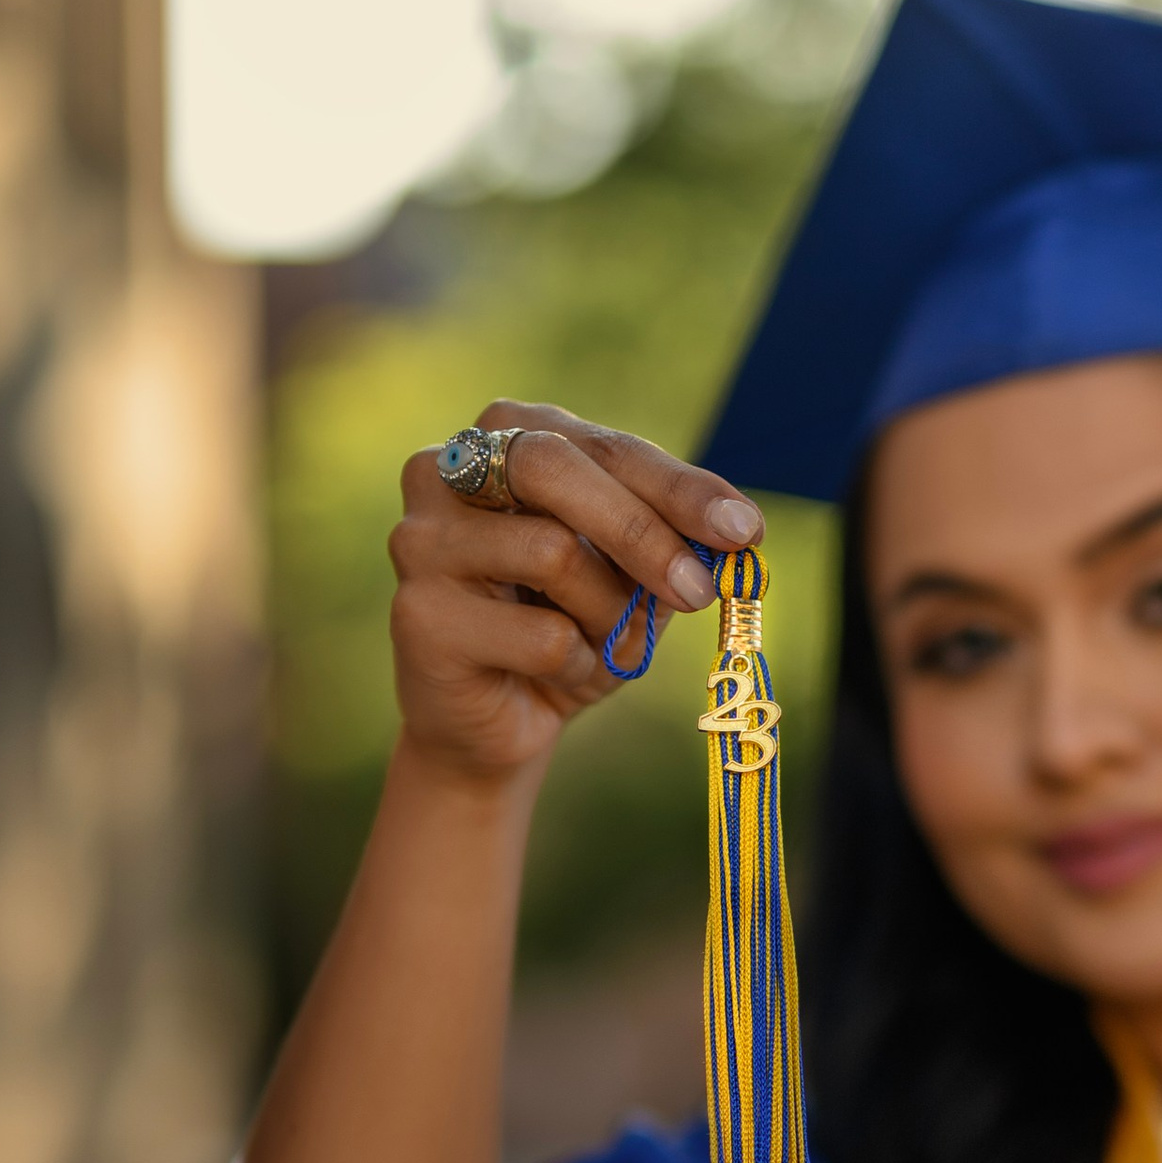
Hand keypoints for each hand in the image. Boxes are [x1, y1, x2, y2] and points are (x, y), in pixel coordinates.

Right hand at [386, 401, 762, 788]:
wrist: (495, 726)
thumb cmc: (567, 632)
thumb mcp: (633, 579)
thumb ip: (674, 543)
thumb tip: (738, 530)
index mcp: (506, 436)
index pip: (604, 446)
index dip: (680, 485)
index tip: (746, 528)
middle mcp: (446, 469)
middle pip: (555, 468)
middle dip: (643, 530)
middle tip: (700, 590)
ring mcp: (420, 538)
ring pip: (552, 552)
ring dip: (607, 613)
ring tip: (600, 644)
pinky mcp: (415, 613)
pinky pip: (537, 635)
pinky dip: (573, 664)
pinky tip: (550, 675)